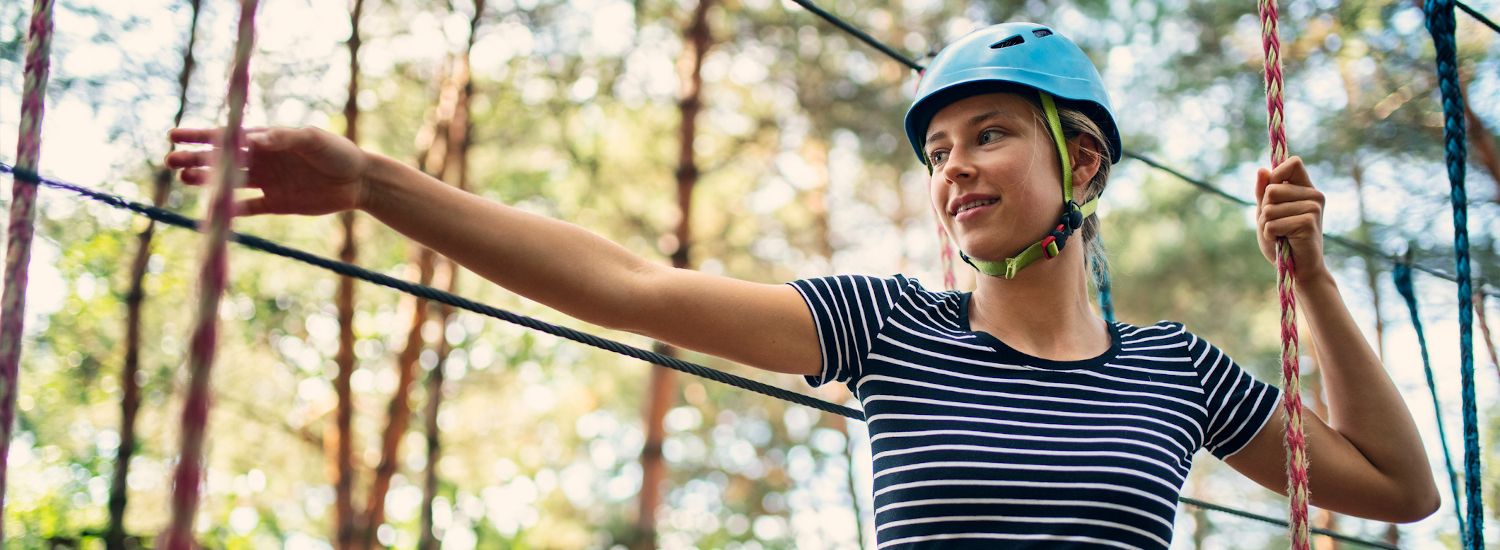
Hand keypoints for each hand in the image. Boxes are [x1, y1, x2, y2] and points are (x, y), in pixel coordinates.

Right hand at [166, 127, 369, 216]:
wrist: (359, 181)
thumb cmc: (337, 153)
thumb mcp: (312, 140)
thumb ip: (284, 138)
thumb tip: (255, 138)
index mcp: (268, 140)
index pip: (228, 137)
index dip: (200, 136)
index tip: (174, 135)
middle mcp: (263, 160)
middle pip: (222, 160)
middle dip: (195, 159)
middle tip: (170, 161)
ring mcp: (268, 183)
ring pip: (229, 182)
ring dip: (207, 181)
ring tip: (184, 179)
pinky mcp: (277, 204)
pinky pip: (248, 208)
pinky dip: (231, 210)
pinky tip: (212, 211)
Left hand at [1254, 156, 1326, 281]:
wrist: (1298, 269)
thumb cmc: (1282, 240)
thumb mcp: (1267, 213)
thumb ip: (1263, 192)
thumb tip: (1262, 169)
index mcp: (1305, 188)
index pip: (1293, 163)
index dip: (1276, 174)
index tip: (1272, 194)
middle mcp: (1314, 195)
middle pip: (1271, 189)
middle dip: (1265, 210)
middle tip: (1277, 225)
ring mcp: (1313, 208)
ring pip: (1269, 208)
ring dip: (1267, 225)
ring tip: (1281, 235)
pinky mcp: (1309, 223)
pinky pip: (1273, 224)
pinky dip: (1270, 235)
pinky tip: (1283, 241)